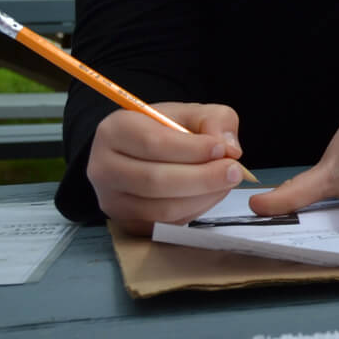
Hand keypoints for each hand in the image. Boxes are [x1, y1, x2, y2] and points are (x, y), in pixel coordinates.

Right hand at [87, 103, 244, 235]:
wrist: (141, 152)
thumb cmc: (166, 130)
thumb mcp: (192, 112)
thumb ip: (214, 120)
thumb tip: (229, 148)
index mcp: (115, 131)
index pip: (152, 143)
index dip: (191, 149)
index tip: (221, 149)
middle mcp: (104, 168)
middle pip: (154, 181)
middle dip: (203, 178)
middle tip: (234, 171)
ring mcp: (112, 200)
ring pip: (162, 208)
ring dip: (203, 197)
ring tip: (226, 181)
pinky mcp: (127, 223)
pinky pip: (166, 225)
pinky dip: (195, 211)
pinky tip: (210, 194)